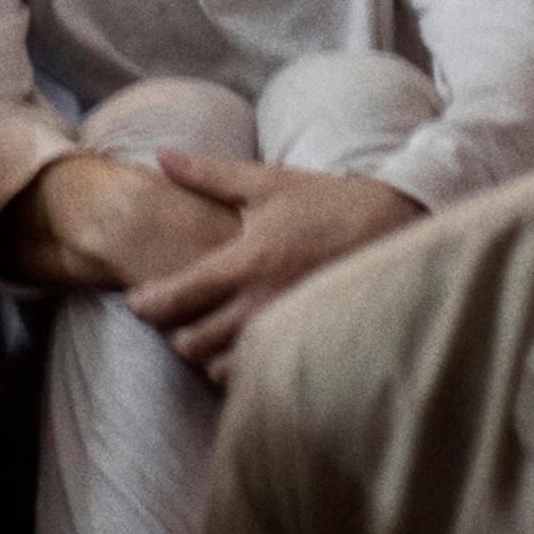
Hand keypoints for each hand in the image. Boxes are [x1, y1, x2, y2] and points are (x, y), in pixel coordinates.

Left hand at [123, 157, 421, 381]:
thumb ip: (208, 175)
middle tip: (177, 319)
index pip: (179, 297)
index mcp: (247, 262)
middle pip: (192, 344)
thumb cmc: (326, 203)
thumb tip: (161, 156)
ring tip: (210, 335)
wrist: (395, 225)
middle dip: (176, 334)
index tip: (138, 303)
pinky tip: (244, 348)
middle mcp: (263, 304)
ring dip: (209, 356)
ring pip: (224, 369)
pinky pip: (262, 377)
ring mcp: (287, 331)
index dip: (147, 304)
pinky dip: (244, 369)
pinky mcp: (310, 347)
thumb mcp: (267, 183)